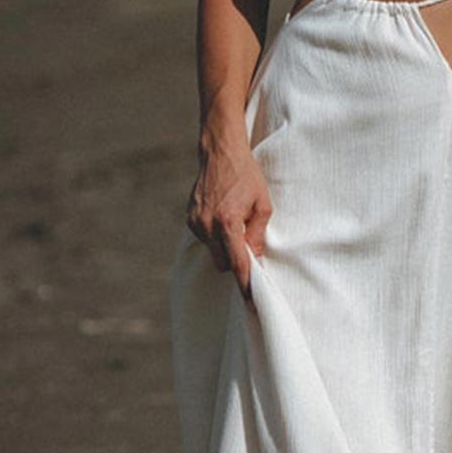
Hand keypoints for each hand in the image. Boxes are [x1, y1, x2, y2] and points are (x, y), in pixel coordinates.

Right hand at [185, 133, 271, 306]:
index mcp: (228, 223)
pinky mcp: (189, 219)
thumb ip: (258, 235)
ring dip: (224, 246)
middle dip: (235, 260)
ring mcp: (195, 222)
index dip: (245, 282)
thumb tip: (256, 261)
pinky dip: (215, 235)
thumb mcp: (262, 205)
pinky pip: (204, 239)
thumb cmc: (247, 177)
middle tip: (248, 245)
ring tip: (235, 223)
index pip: (237, 263)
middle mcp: (207, 225)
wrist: (220, 153)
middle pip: (222, 263)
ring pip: (212, 252)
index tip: (250, 300)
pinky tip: (223, 215)